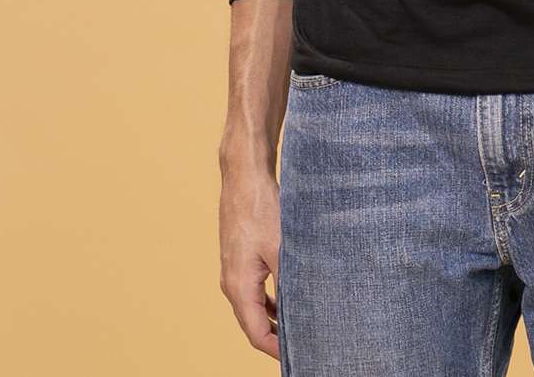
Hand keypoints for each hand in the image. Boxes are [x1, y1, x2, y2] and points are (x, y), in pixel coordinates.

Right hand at [219, 165, 281, 360]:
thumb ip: (289, 283)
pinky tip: (287, 299)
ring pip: (253, 307)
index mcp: (239, 287)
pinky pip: (253, 290)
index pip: (257, 334)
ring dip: (273, 319)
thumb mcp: (281, 248)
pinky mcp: (239, 257)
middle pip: (253, 324)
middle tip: (302, 344)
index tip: (297, 356)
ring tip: (298, 327)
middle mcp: (231, 283)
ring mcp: (233, 270)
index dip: (277, 350)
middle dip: (275, 338)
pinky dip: (269, 301)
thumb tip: (300, 311)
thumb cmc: (261, 209)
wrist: (243, 177)